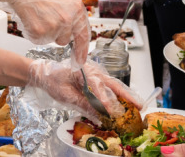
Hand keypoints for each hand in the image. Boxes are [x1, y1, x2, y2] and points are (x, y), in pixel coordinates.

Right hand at [0, 0, 89, 64]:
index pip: (84, 34)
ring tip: (37, 14)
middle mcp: (68, 18)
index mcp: (77, 7)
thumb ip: (71, 11)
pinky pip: (37, 39)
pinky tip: (30, 17)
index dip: (82, 49)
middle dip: (56, 34)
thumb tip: (74, 26)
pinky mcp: (40, 31)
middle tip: (45, 18)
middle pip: (64, 39)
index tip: (80, 59)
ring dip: (43, 32)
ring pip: (50, 40)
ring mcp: (54, 25)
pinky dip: (32, 32)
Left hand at [27, 59, 141, 120]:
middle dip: (126, 95)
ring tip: (137, 107)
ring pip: (114, 85)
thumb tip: (98, 115)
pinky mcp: (97, 80)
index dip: (104, 98)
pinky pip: (110, 88)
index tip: (110, 109)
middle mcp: (93, 71)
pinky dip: (119, 96)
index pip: (96, 84)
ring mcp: (96, 74)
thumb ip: (81, 103)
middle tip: (139, 106)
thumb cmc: (53, 80)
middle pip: (112, 83)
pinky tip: (126, 105)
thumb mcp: (64, 94)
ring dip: (126, 96)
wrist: (46, 73)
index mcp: (82, 70)